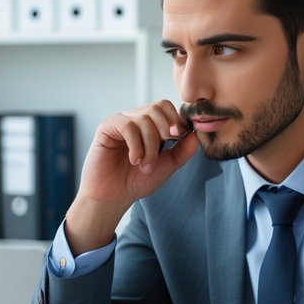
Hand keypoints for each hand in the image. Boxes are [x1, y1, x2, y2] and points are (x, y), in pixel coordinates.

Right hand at [63, 100, 199, 252]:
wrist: (115, 197)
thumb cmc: (138, 181)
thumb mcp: (168, 164)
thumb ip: (184, 149)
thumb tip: (196, 133)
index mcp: (151, 125)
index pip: (168, 108)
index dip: (177, 121)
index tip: (178, 138)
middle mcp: (136, 119)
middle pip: (158, 107)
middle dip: (166, 129)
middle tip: (163, 150)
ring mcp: (121, 121)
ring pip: (145, 118)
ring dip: (150, 145)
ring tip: (145, 165)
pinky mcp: (107, 127)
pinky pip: (127, 126)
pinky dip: (136, 145)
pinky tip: (134, 160)